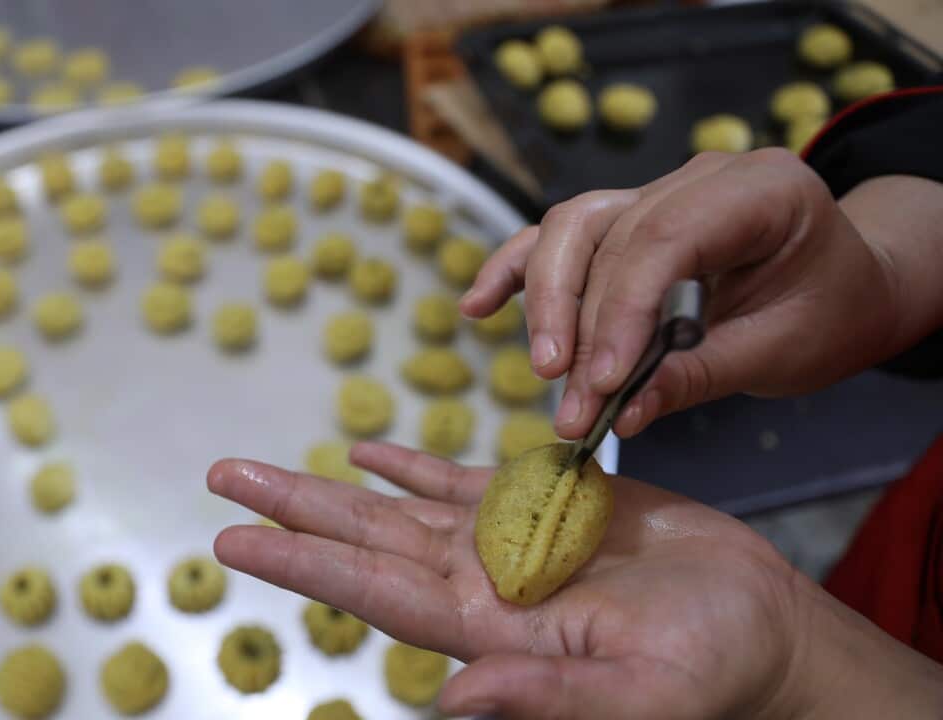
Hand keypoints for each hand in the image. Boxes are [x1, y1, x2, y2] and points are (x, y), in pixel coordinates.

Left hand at [208, 443, 942, 717]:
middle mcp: (481, 583)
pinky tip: (367, 450)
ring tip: (263, 465)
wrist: (759, 627)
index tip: (235, 540)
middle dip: (290, 509)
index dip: (301, 564)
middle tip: (222, 480)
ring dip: (329, 483)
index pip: (371, 592)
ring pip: (396, 506)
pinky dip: (410, 465)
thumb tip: (451, 704)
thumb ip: (544, 698)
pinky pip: (459, 482)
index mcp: (489, 628)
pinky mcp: (545, 506)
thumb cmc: (712, 671)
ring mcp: (506, 544)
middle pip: (363, 539)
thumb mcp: (635, 695)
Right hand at [458, 149, 936, 439]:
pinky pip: (562, 236)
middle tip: (564, 395)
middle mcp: (700, 176)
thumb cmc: (831, 312)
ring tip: (541, 368)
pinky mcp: (628, 216)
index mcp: (760, 190)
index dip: (620, 311)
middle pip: (605, 231)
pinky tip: (480, 304)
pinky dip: (519, 269)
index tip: (598, 383)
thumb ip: (697, 377)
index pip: (665, 239)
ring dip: (543, 300)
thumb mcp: (782, 352)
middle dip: (575, 320)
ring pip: (572, 227)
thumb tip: (617, 413)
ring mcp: (658, 190)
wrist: (850, 284)